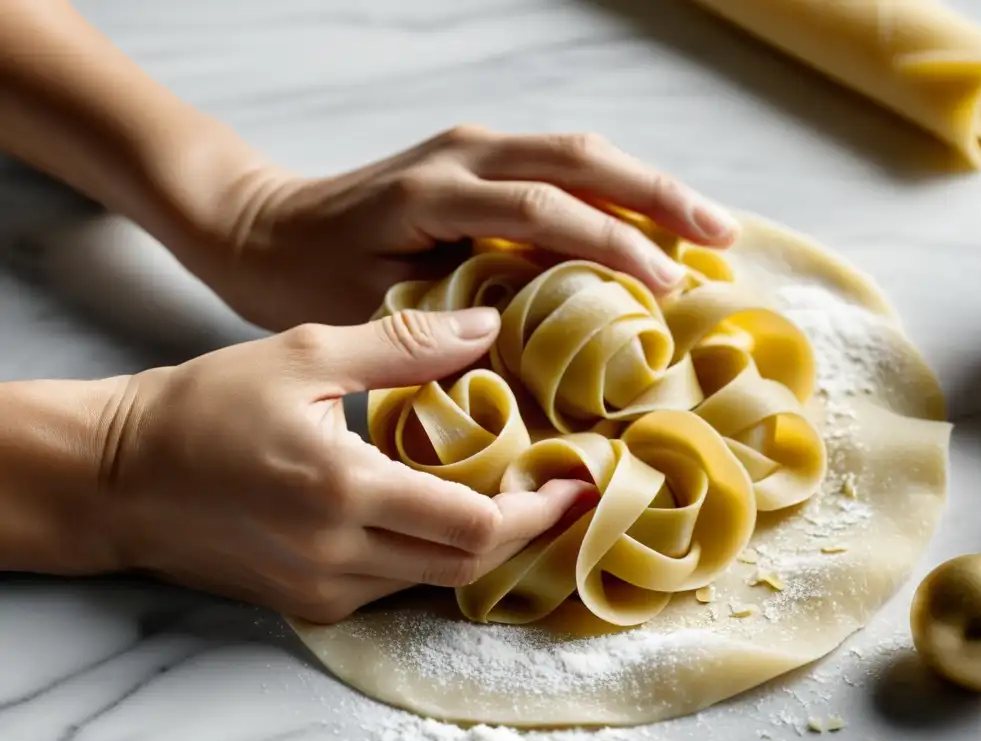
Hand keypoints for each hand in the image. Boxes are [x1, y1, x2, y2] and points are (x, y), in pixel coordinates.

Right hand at [99, 306, 592, 622]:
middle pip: (466, 565)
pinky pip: (394, 586)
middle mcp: (338, 556)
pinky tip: (438, 510)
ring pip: (434, 581)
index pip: (473, 526)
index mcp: (343, 491)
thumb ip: (404, 344)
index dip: (537, 511)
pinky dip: (429, 553)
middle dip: (522, 532)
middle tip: (556, 488)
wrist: (120, 474)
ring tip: (509, 492)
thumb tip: (486, 324)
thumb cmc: (206, 406)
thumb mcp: (305, 355)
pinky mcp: (307, 602)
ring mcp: (322, 588)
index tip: (574, 483)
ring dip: (478, 544)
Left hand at [200, 125, 738, 330]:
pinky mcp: (471, 156)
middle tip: (721, 240)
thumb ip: (444, 324)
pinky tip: (642, 219)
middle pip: (580, 157)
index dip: (613, 247)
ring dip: (644, 185)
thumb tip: (530, 354)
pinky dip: (609, 189)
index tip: (666, 289)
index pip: (544, 210)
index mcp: (433, 193)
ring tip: (705, 226)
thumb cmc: (304, 277)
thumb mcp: (367, 309)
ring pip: (577, 150)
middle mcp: (460, 153)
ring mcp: (468, 146)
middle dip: (657, 197)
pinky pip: (556, 163)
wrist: (258, 225)